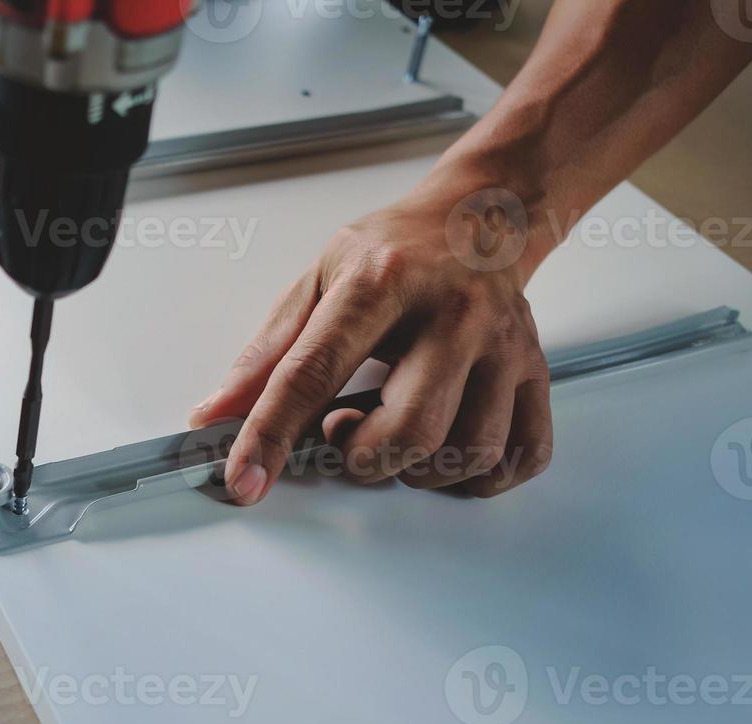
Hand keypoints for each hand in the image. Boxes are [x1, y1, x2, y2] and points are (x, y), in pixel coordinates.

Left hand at [189, 188, 552, 503]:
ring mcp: (503, 345)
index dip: (271, 435)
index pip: (313, 372)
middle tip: (348, 431)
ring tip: (396, 434)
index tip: (244, 480)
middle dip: (363, 458)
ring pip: (468, 452)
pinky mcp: (536, 371)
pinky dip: (481, 477)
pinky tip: (449, 452)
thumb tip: (215, 414)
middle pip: (410, 430)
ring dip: (418, 469)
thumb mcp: (318, 279)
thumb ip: (265, 353)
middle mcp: (452, 314)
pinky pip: (523, 455)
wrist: (482, 214)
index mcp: (382, 283)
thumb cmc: (396, 250)